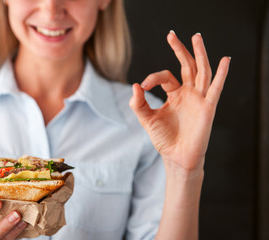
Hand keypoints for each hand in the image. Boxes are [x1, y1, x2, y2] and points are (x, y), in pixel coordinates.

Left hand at [130, 31, 229, 172]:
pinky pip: (216, 88)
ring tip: (196, 37)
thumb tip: (135, 85)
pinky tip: (225, 60)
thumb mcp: (146, 119)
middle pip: (187, 66)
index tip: (143, 86)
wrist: (176, 157)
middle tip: (171, 35)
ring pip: (201, 71)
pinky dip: (221, 74)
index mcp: (175, 94)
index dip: (153, 77)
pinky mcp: (208, 107)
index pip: (166, 76)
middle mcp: (188, 93)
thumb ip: (138, 103)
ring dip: (200, 54)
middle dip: (180, 50)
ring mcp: (199, 99)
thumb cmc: (164, 139)